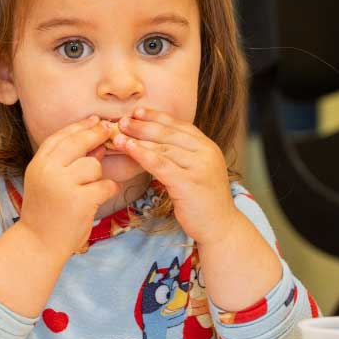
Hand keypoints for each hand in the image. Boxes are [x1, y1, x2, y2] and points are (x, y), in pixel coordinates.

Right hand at [19, 116, 120, 258]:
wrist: (38, 244)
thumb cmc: (45, 213)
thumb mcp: (46, 182)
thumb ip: (65, 162)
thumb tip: (96, 143)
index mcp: (38, 164)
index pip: (60, 136)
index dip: (79, 127)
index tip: (94, 120)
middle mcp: (48, 171)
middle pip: (78, 143)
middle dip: (96, 134)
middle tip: (108, 130)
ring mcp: (64, 185)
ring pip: (93, 165)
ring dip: (97, 175)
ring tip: (89, 188)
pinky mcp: (80, 200)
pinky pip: (105, 185)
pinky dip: (107, 190)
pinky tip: (100, 197)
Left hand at [114, 107, 240, 244]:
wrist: (221, 226)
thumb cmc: (203, 200)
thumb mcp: (195, 170)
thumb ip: (182, 155)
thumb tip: (153, 142)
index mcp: (207, 146)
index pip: (179, 126)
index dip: (157, 117)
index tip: (137, 112)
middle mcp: (205, 152)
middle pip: (168, 133)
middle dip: (142, 126)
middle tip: (121, 121)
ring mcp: (199, 166)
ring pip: (163, 148)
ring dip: (137, 140)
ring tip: (118, 136)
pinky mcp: (189, 182)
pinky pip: (161, 164)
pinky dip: (142, 155)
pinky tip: (129, 149)